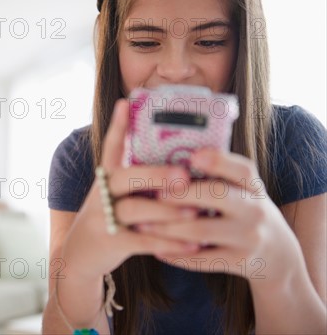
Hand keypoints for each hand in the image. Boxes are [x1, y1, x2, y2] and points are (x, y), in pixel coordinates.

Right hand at [62, 100, 200, 279]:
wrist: (79, 255)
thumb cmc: (109, 218)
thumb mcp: (114, 194)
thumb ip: (137, 179)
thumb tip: (180, 164)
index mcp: (107, 177)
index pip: (111, 146)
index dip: (118, 125)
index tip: (125, 103)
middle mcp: (102, 193)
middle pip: (125, 178)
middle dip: (155, 175)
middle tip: (183, 175)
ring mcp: (104, 218)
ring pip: (134, 209)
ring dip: (166, 211)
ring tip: (195, 211)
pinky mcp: (111, 242)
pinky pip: (142, 242)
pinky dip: (168, 243)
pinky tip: (193, 244)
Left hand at [140, 148, 302, 281]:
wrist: (276, 253)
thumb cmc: (243, 210)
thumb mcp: (242, 190)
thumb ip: (218, 174)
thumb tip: (169, 155)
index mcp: (252, 186)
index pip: (241, 169)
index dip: (218, 161)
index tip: (194, 156)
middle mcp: (254, 209)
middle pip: (217, 195)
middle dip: (181, 193)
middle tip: (155, 193)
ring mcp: (249, 237)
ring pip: (201, 230)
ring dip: (167, 227)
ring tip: (142, 224)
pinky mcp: (239, 262)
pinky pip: (201, 259)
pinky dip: (176, 254)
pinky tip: (156, 248)